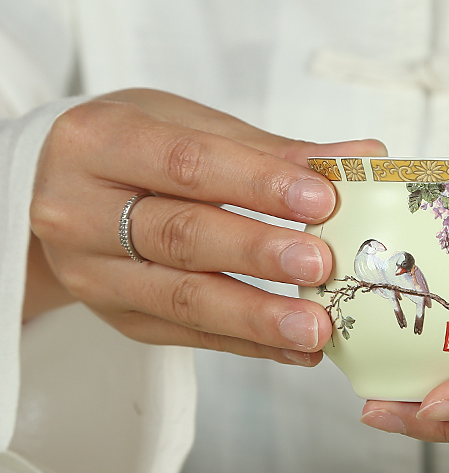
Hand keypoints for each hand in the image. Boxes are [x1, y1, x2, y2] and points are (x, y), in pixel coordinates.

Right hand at [27, 88, 384, 364]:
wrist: (62, 188)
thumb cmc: (137, 147)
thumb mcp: (189, 125)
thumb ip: (273, 148)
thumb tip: (363, 155)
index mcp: (98, 143)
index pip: (186, 165)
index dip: (257, 183)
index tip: (320, 199)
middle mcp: (80, 212)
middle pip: (181, 236)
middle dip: (257, 254)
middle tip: (321, 264)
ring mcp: (95, 274)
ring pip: (182, 299)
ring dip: (257, 317)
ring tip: (316, 326)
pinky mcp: (119, 317)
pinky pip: (188, 335)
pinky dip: (248, 343)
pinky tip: (297, 347)